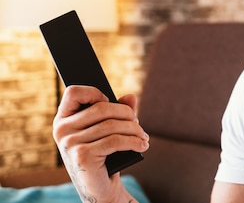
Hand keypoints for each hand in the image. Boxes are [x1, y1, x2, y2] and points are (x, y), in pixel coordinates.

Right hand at [53, 85, 148, 202]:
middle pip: (102, 107)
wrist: (100, 189)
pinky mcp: (83, 156)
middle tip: (137, 124)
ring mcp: (70, 143)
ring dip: (134, 130)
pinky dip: (134, 142)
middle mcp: (62, 130)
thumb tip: (130, 97)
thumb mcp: (107, 131)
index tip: (109, 101)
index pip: (74, 93)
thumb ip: (117, 111)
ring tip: (142, 136)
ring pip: (112, 125)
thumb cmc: (103, 156)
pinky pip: (115, 141)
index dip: (94, 92)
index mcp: (63, 120)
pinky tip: (142, 145)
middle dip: (126, 114)